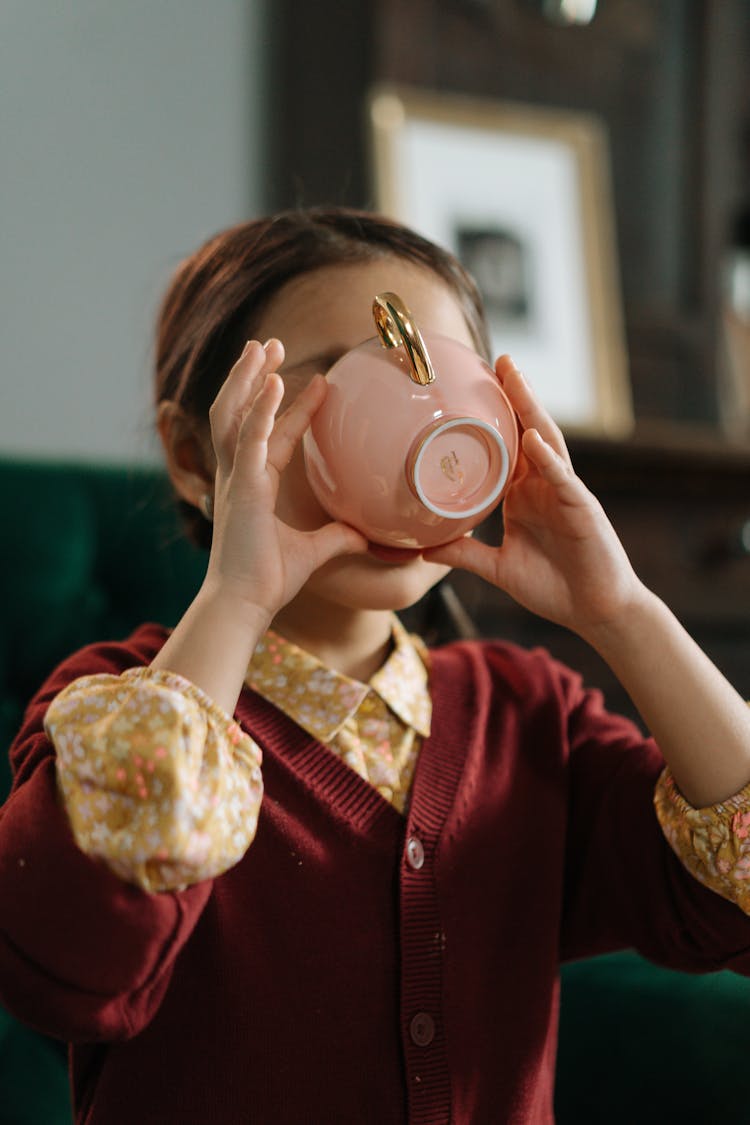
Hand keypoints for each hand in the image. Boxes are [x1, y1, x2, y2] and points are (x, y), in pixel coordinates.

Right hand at [204, 339, 366, 625]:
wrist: (244, 605)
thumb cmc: (268, 582)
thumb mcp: (313, 553)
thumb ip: (337, 539)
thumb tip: (365, 536)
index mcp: (253, 487)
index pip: (272, 435)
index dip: (289, 407)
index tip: (313, 381)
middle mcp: (239, 477)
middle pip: (239, 412)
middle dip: (252, 376)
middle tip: (267, 344)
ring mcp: (237, 480)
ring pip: (234, 415)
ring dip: (248, 378)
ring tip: (262, 346)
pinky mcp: (243, 489)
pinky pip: (249, 439)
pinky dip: (260, 409)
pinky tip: (275, 382)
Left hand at [423, 356, 645, 640]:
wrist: (594, 612)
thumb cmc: (553, 588)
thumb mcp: (498, 569)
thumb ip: (465, 555)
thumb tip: (423, 551)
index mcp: (524, 495)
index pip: (506, 446)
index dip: (492, 416)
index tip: (470, 386)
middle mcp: (545, 486)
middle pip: (528, 430)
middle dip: (515, 394)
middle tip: (498, 358)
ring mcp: (566, 494)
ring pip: (547, 443)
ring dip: (531, 409)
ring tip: (515, 377)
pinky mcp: (582, 511)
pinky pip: (564, 481)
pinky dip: (548, 460)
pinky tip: (533, 439)